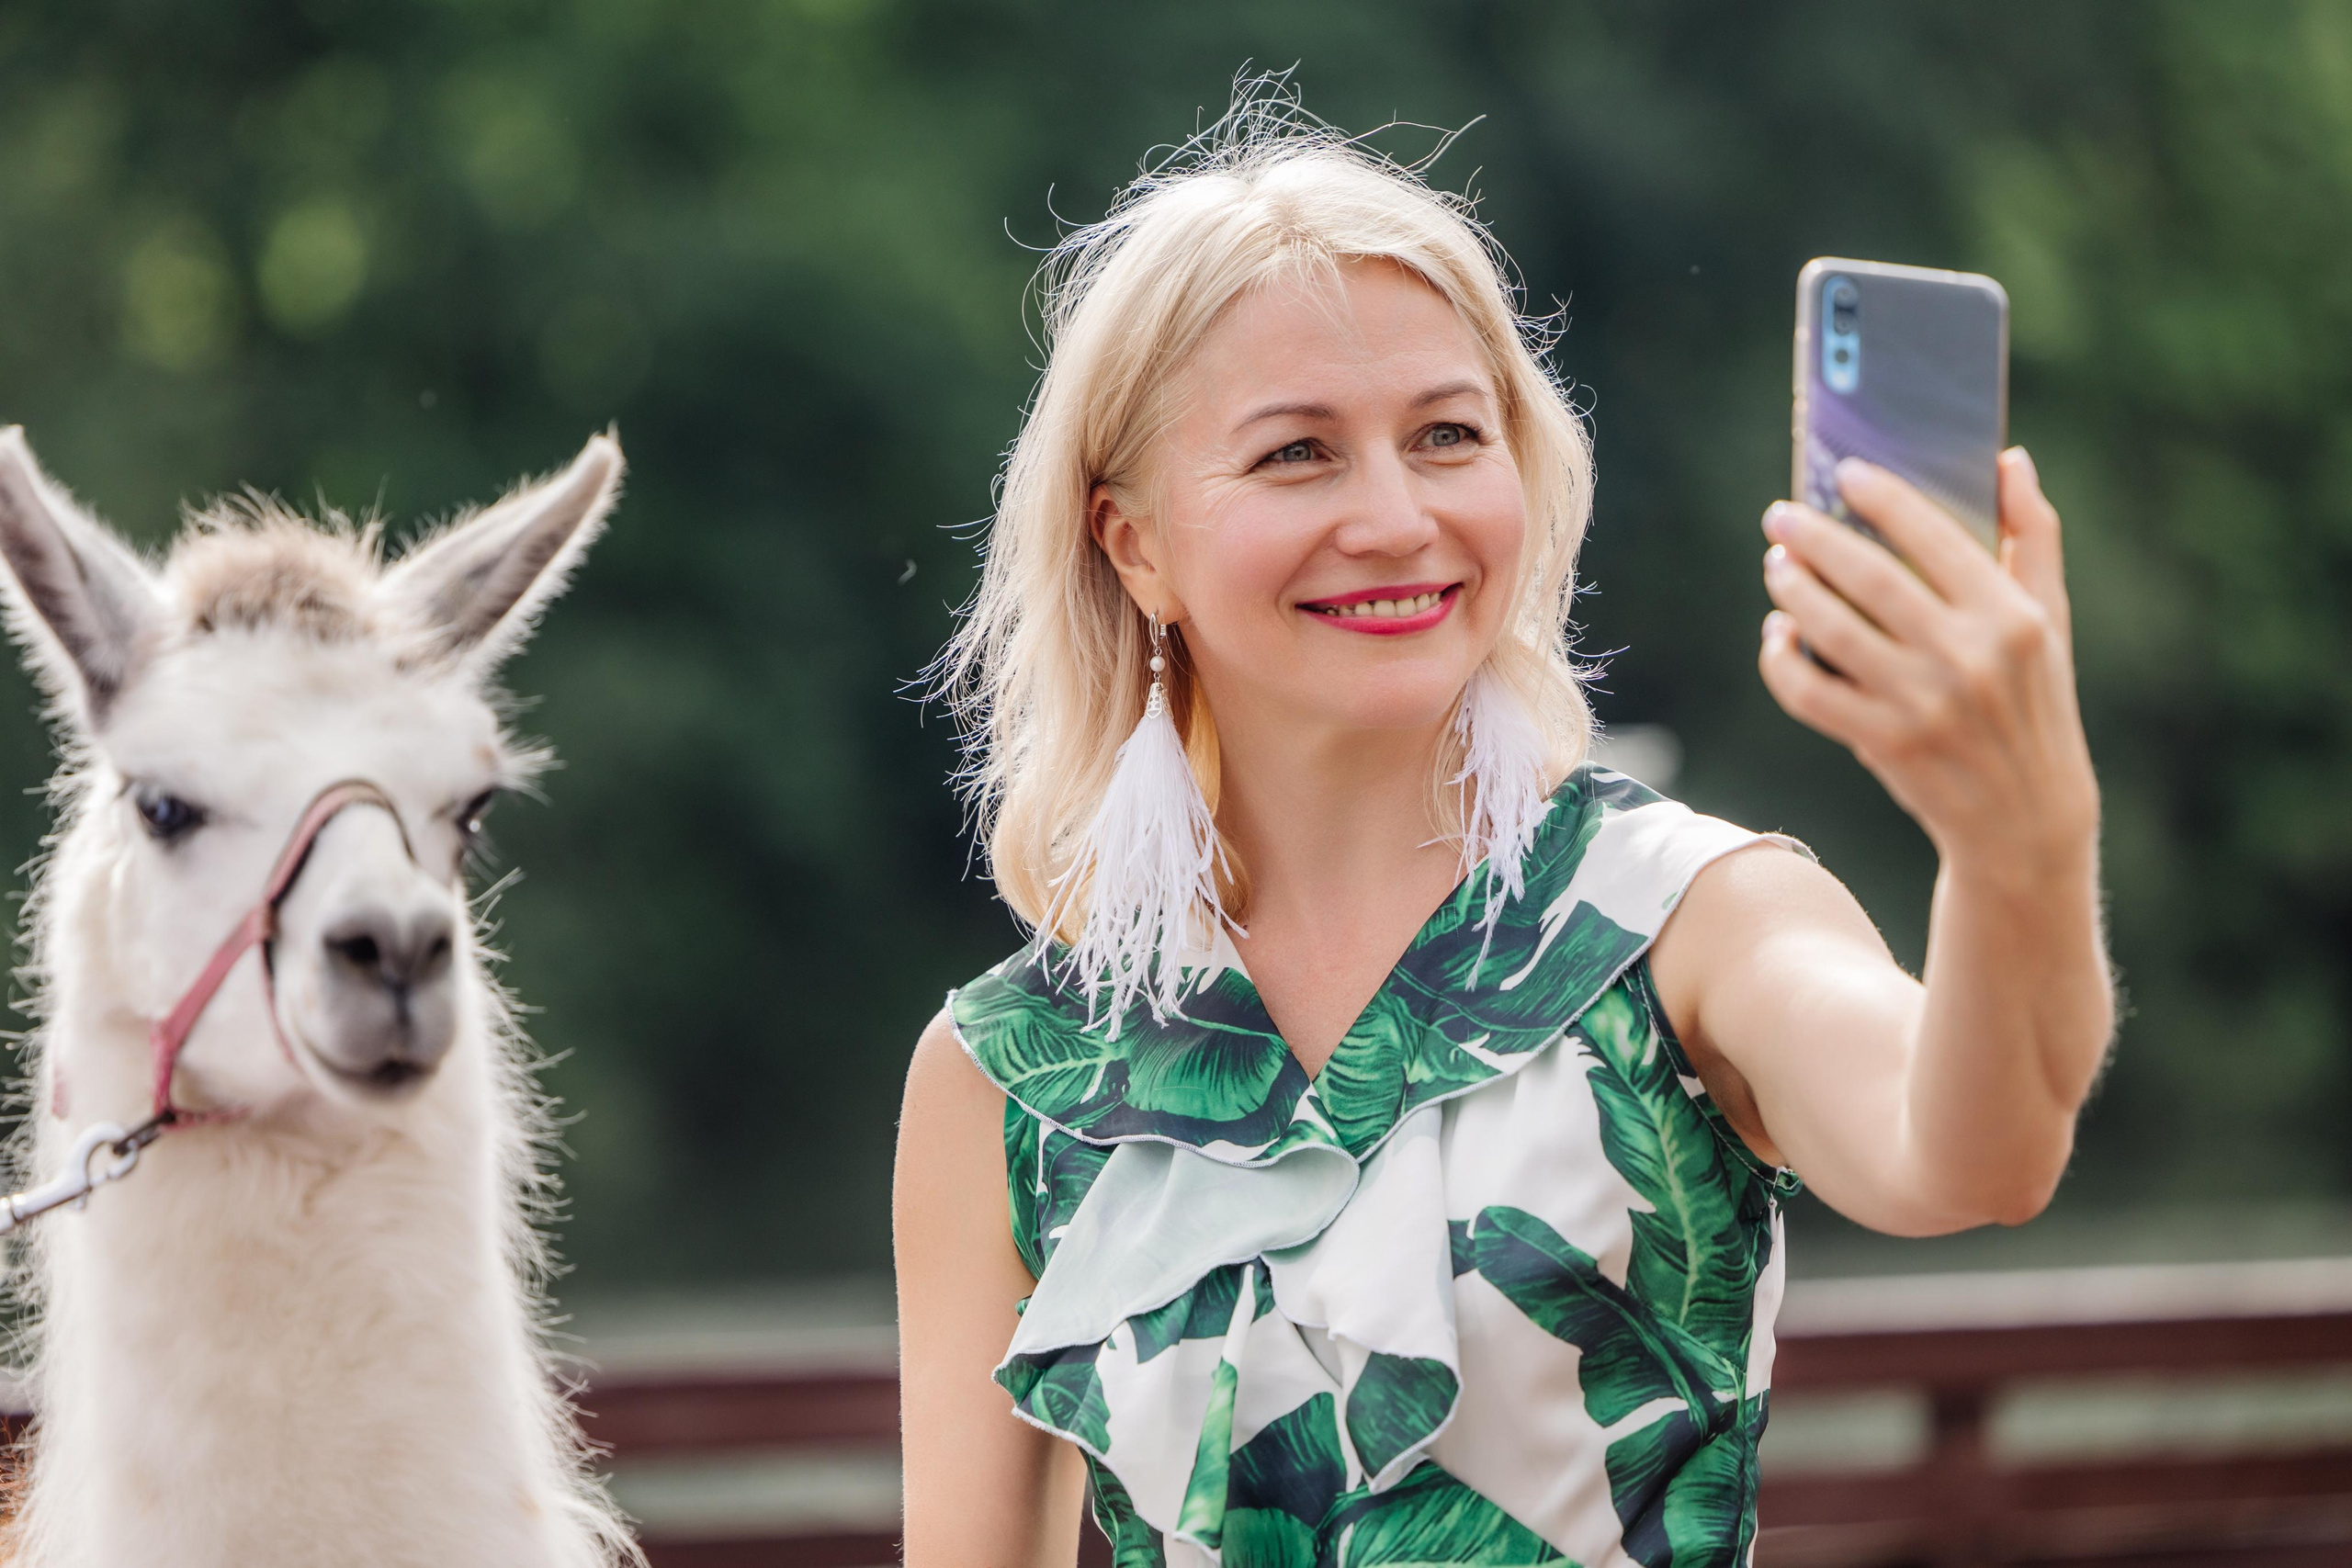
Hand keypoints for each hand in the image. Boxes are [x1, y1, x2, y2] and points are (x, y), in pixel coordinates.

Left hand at [1756, 451, 2098, 887]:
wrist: (2027, 819)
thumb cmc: (2035, 701)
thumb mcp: (2050, 619)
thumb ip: (2034, 535)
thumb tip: (2008, 458)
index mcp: (2013, 617)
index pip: (1936, 537)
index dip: (1884, 498)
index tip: (1845, 471)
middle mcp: (1969, 657)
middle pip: (1871, 579)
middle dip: (1816, 538)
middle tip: (1780, 515)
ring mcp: (1923, 704)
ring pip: (1832, 631)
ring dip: (1792, 590)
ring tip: (1776, 565)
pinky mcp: (1885, 743)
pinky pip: (1810, 693)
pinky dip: (1781, 660)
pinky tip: (1778, 633)